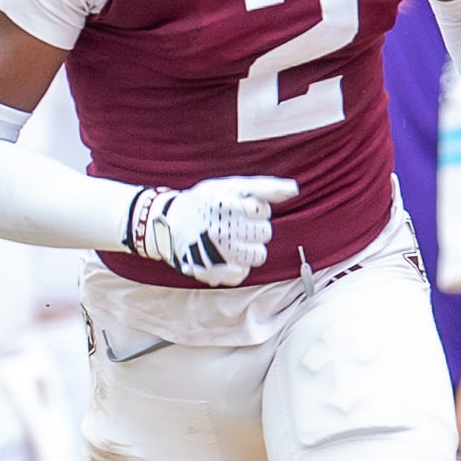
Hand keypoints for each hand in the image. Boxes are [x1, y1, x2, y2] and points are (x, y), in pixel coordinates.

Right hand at [127, 176, 297, 285]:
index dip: (254, 208)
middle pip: (264, 233)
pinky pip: (242, 273)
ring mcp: (215, 253)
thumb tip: (294, 189)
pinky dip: (237, 265)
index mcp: (224, 206)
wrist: (166, 223)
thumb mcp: (230, 186)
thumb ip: (264, 187)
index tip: (237, 207)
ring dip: (249, 248)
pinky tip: (225, 255)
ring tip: (232, 240)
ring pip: (258, 256)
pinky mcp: (211, 271)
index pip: (262, 210)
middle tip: (233, 224)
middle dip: (254, 228)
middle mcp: (219, 230)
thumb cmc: (204, 201)